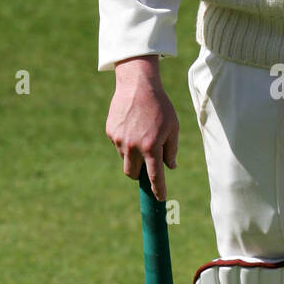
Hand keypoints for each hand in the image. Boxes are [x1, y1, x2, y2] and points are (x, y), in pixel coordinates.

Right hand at [106, 55, 178, 199]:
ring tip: (141, 134)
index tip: (160, 198)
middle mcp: (133, 146)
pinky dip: (125, 142)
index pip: (155, 176)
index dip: (158, 190)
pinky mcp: (110, 132)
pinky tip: (132, 125)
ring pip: (125, 159)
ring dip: (133, 156)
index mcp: (151, 147)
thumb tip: (170, 167)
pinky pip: (118, 145)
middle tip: (147, 164)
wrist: (138, 84)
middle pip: (133, 174)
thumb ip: (171, 150)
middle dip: (140, 174)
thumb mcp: (173, 127)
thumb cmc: (160, 106)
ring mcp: (119, 140)